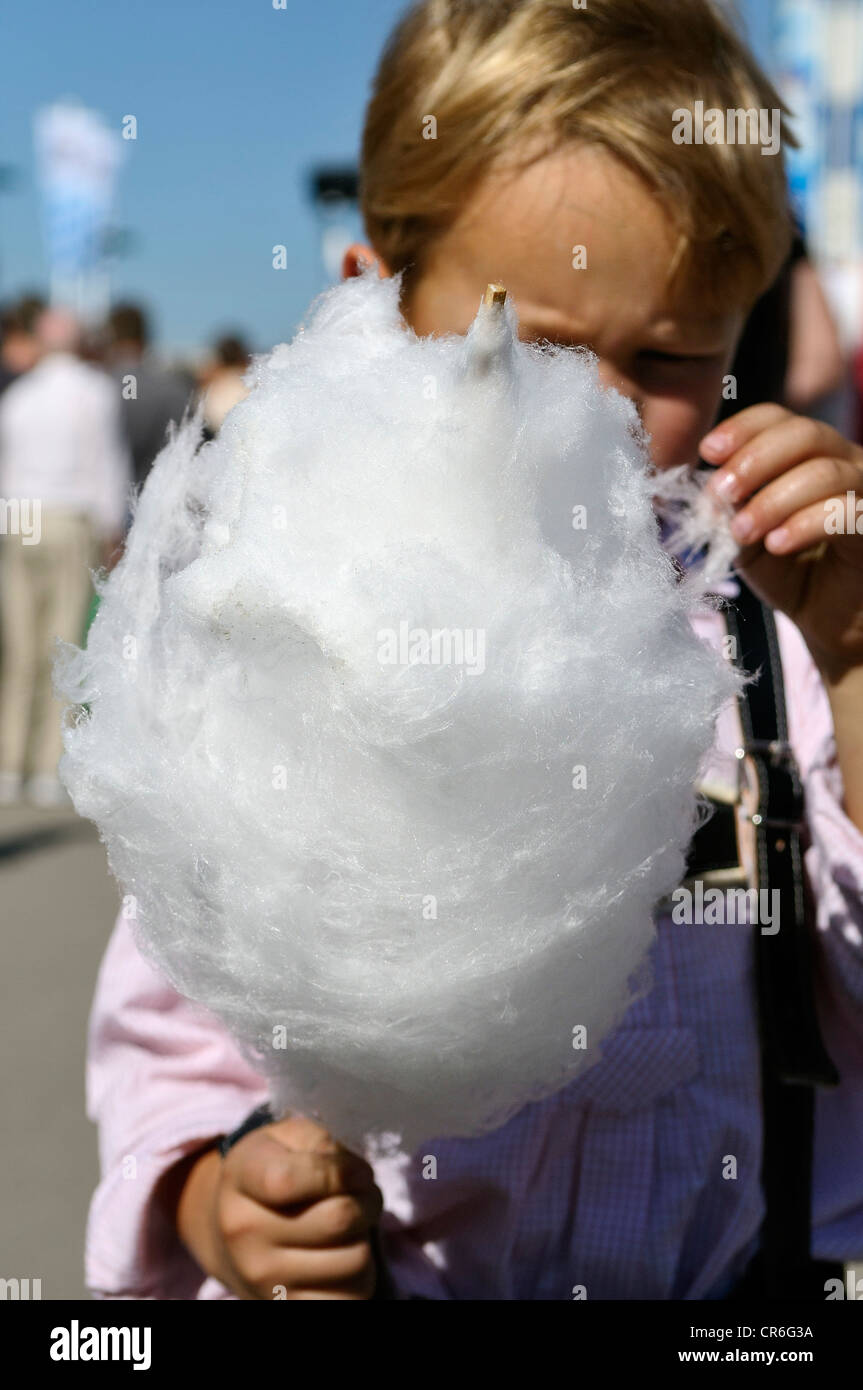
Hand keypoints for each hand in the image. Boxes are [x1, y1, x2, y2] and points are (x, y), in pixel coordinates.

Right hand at [173, 1115, 382, 1299]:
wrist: (231, 1230)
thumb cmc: (272, 1171)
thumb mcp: (286, 1138)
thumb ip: (319, 1142)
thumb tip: (350, 1175)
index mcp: (242, 1180)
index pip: (289, 1180)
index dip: (341, 1171)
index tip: (356, 1171)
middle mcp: (245, 1233)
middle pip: (339, 1219)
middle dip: (367, 1201)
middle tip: (363, 1195)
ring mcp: (264, 1278)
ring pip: (355, 1260)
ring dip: (366, 1238)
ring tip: (352, 1226)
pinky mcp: (286, 1307)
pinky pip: (350, 1298)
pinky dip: (359, 1277)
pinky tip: (341, 1257)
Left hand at [701, 405, 862, 678]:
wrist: (829, 622)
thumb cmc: (790, 573)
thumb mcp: (747, 539)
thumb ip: (730, 511)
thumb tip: (710, 490)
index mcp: (811, 453)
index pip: (779, 419)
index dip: (743, 428)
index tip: (708, 451)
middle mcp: (846, 461)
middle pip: (804, 433)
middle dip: (754, 461)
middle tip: (721, 494)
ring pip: (824, 472)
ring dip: (773, 500)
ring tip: (742, 532)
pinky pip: (846, 513)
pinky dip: (805, 524)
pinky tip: (777, 544)